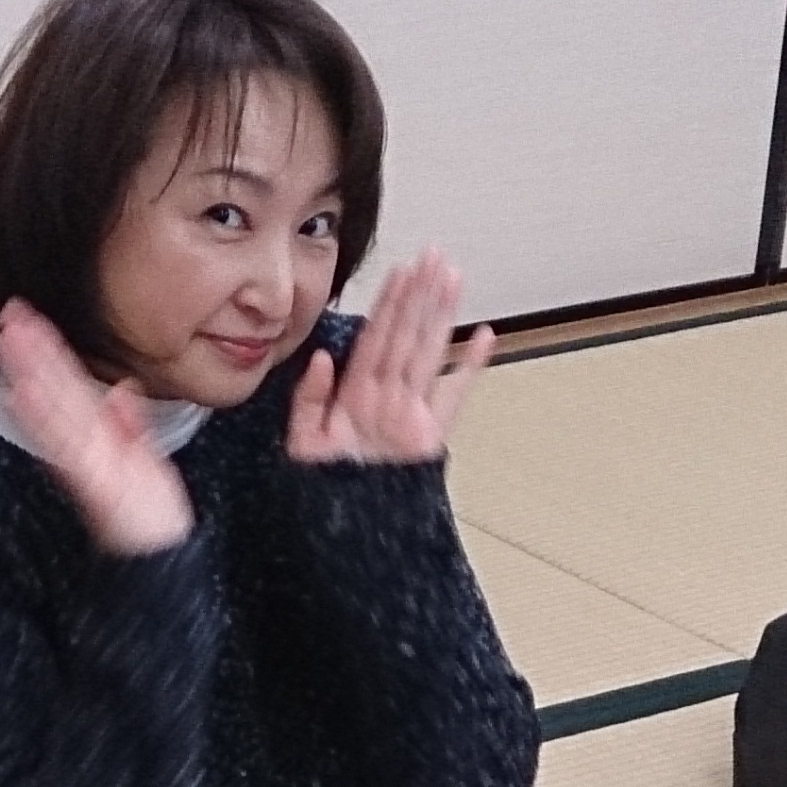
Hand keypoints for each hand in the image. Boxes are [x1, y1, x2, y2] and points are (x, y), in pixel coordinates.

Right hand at [0, 298, 192, 555]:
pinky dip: (41, 418)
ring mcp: (86, 460)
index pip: (72, 386)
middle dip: (33, 352)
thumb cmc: (149, 517)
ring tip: (10, 340)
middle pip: (56, 390)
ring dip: (30, 372)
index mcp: (101, 438)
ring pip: (53, 407)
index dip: (51, 353)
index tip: (30, 322)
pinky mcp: (92, 479)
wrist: (157, 559)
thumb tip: (121, 391)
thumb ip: (131, 426)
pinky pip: (64, 442)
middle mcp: (88, 445)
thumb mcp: (147, 462)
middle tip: (9, 317)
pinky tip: (22, 393)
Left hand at [286, 248, 491, 468]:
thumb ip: (309, 401)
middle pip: (405, 335)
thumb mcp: (303, 443)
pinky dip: (471, 367)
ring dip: (441, 315)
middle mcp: (385, 397)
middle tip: (432, 256)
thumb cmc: (322, 487)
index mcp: (354, 394)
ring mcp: (411, 412)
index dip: (387, 303)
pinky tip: (484, 336)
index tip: (399, 271)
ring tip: (454, 278)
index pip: (374, 337)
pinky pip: (454, 395)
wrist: (345, 530)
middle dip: (419, 295)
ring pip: (429, 353)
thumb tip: (322, 359)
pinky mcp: (430, 436)